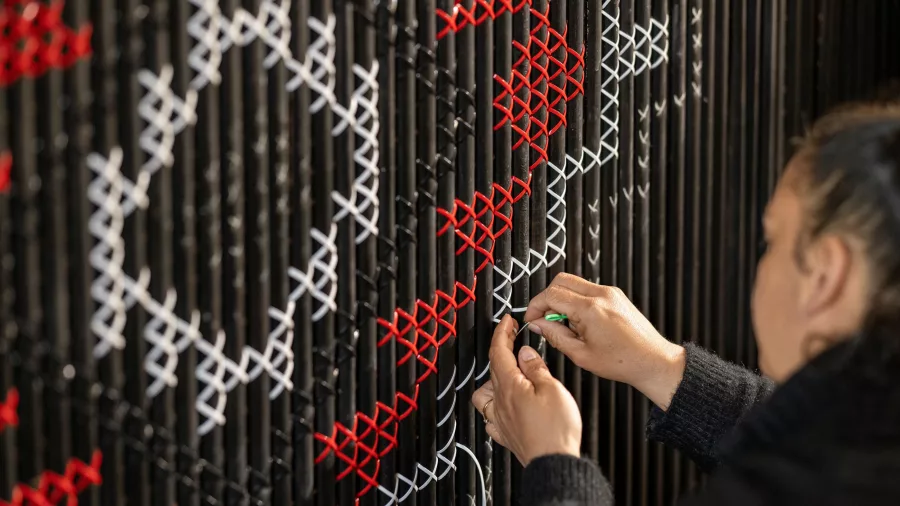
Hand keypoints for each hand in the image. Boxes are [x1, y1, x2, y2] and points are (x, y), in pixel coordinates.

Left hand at [471, 314, 581, 466]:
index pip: (498, 351)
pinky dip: (494, 406)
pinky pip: (490, 416)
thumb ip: (536, 368)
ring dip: (494, 377)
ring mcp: (501, 419)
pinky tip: (503, 405)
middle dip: (501, 348)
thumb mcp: (552, 389)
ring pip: (486, 392)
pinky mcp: (506, 434)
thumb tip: (525, 353)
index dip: (502, 332)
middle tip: (513, 338)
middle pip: (493, 368)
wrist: (553, 463)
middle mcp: (500, 402)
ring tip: (508, 372)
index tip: (507, 321)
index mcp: (510, 386)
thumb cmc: (555, 430)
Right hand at [523, 273, 686, 410]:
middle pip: (560, 281)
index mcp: (590, 308)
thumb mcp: (581, 354)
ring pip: (574, 283)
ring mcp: (610, 292)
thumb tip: (539, 324)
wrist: (654, 361)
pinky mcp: (616, 296)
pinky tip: (581, 323)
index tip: (532, 318)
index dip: (535, 306)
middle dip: (547, 298)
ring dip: (562, 299)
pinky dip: (577, 301)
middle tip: (545, 319)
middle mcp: (601, 294)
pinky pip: (587, 290)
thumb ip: (555, 336)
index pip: (551, 294)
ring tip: (567, 325)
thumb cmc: (624, 361)